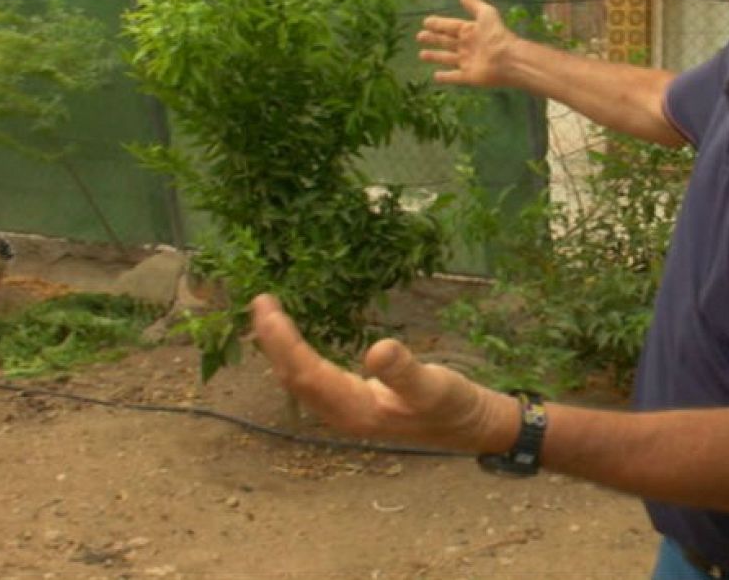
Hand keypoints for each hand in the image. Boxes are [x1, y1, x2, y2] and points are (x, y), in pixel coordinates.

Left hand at [249, 294, 516, 452]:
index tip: (266, 307)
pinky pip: (313, 380)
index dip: (282, 341)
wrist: (468, 427)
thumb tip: (377, 350)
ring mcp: (346, 411)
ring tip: (268, 318)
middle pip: (294, 378)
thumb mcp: (433, 385)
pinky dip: (298, 357)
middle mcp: (342, 414)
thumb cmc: (452, 405)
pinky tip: (296, 343)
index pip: (305, 373)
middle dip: (272, 342)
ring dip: (281, 350)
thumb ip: (404, 370)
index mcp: (355, 410)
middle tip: (260, 302)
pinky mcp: (353, 404)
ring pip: (300, 381)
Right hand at [416, 0, 517, 87]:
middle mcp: (467, 46)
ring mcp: (467, 62)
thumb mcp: (485, 14)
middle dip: (433, 39)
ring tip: (421, 55)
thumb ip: (473, 3)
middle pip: (446, 42)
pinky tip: (435, 76)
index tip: (426, 22)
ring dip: (435, 56)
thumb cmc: (497, 35)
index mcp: (470, 30)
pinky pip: (454, 77)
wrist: (509, 59)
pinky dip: (445, 77)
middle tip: (419, 37)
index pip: (450, 26)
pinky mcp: (469, 76)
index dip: (438, 24)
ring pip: (447, 58)